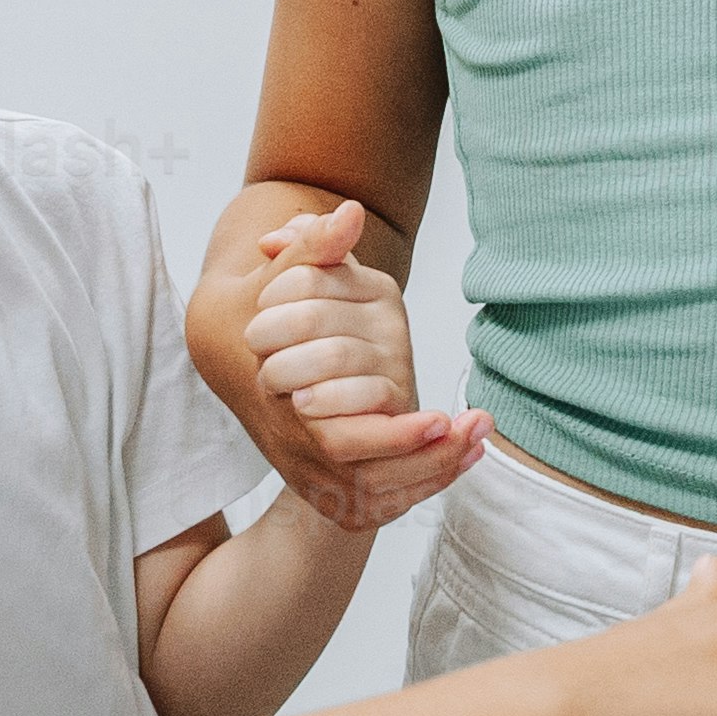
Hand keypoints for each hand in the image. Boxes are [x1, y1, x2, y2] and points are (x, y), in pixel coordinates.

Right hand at [222, 202, 487, 534]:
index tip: (434, 411)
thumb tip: (349, 214)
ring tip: (475, 439)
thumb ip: (317, 248)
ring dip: (430, 471)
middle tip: (459, 428)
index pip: (333, 430)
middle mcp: (294, 439)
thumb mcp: (289, 277)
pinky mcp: (328, 484)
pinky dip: (427, 482)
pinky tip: (467, 454)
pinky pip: (381, 502)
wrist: (241, 364)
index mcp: (282, 396)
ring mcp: (309, 467)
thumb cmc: (274, 317)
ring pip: (374, 492)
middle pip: (358, 468)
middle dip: (416, 455)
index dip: (387, 428)